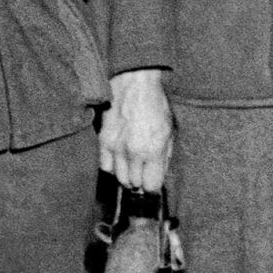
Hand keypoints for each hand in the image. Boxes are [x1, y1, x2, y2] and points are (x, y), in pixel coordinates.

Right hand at [99, 68, 173, 193]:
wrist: (134, 85)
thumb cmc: (156, 105)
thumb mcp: (170, 131)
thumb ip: (165, 157)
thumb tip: (159, 176)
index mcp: (153, 149)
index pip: (151, 186)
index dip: (153, 187)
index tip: (154, 183)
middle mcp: (133, 152)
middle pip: (134, 184)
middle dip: (141, 183)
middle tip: (144, 174)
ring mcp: (115, 147)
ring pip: (119, 178)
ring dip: (127, 176)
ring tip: (134, 167)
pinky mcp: (102, 141)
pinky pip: (105, 167)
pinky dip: (113, 167)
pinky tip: (120, 160)